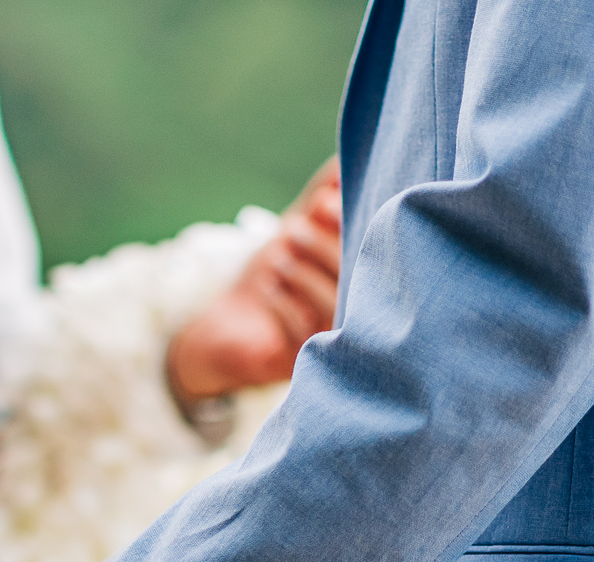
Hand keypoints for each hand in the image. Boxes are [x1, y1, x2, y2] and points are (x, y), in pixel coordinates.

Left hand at [165, 156, 343, 401]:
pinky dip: (286, 305)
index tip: (322, 201)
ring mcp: (335, 344)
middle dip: (323, 247)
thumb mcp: (296, 232)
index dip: (347, 227)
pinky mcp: (306, 365)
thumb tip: (341, 162)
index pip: (369, 253)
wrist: (225, 330)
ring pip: (331, 307)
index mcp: (363, 280)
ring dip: (304, 275)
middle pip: (353, 280)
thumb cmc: (269, 276)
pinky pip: (304, 336)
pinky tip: (270, 284)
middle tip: (294, 224)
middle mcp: (358, 315)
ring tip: (278, 250)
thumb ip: (321, 200)